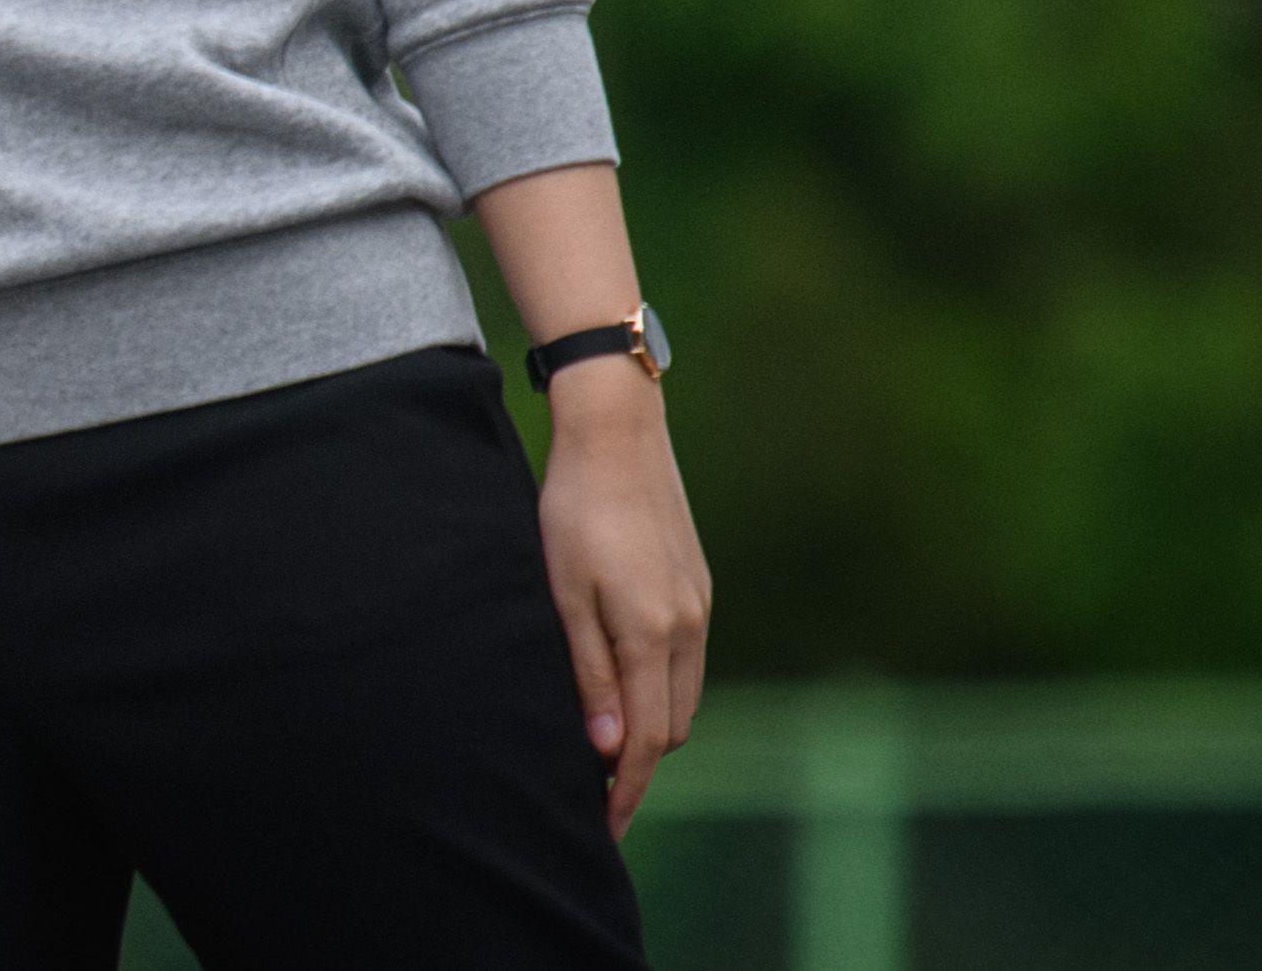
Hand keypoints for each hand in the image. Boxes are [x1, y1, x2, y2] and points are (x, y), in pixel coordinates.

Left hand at [537, 364, 711, 836]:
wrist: (617, 435)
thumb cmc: (573, 510)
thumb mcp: (562, 592)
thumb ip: (589, 672)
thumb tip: (610, 749)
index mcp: (651, 635)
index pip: (647, 740)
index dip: (627, 790)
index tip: (605, 826)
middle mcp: (687, 628)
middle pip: (672, 726)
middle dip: (640, 765)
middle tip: (595, 791)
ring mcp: (698, 605)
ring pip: (683, 694)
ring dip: (653, 727)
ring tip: (608, 747)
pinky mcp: (697, 585)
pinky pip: (686, 660)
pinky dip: (662, 687)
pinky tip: (629, 685)